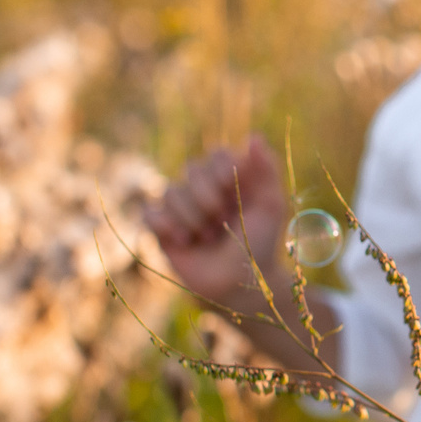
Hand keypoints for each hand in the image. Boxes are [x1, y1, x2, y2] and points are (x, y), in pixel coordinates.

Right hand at [146, 136, 289, 307]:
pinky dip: (163, 224)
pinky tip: (182, 240)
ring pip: (171, 192)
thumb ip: (267, 171)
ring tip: (207, 238)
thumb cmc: (259, 245)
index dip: (221, 172)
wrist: (240, 285)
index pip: (217, 155)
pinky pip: (149, 213)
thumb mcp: (271, 208)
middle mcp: (202, 187)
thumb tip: (254, 136)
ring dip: (192, 218)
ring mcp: (180, 207)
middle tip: (222, 224)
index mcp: (229, 177)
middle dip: (208, 200)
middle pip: (191, 170)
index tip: (232, 193)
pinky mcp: (162, 228)